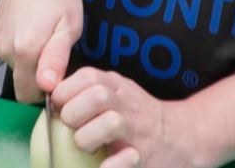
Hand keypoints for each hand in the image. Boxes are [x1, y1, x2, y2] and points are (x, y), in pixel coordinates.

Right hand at [0, 0, 83, 102]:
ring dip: (32, 57)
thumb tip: (47, 87)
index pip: (28, 95)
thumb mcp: (69, 25)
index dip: (46, 90)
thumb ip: (56, 59)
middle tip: (56, 46)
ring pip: (17, 66)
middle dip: (40, 73)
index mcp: (25, 51)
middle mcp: (6, 50)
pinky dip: (22, 45)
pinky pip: (11, 52)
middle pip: (23, 81)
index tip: (59, 72)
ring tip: (46, 30)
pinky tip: (34, 24)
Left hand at [53, 67, 207, 167]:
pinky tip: (104, 166)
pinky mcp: (143, 156)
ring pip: (111, 123)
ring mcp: (137, 131)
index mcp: (116, 86)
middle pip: (97, 95)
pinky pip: (126, 160)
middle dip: (75, 112)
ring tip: (88, 147)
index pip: (87, 76)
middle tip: (71, 126)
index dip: (66, 91)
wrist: (181, 136)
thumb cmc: (137, 116)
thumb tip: (52, 97)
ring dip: (89, 137)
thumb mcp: (117, 92)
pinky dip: (112, 165)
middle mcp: (127, 105)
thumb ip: (89, 90)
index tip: (58, 106)